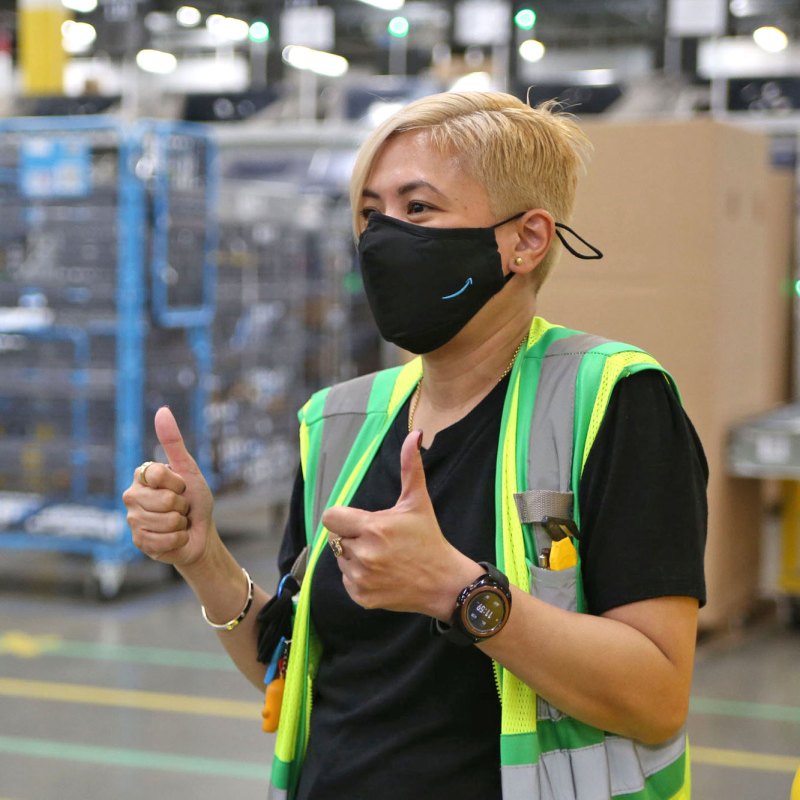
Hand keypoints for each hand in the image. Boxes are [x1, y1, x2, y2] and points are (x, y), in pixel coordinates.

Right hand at [122, 407, 214, 566]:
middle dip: (182, 506)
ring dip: (180, 524)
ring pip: (166, 521)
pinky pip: (164, 540)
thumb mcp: (189, 469)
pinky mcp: (138, 542)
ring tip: (178, 522)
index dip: (178, 483)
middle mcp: (132, 496)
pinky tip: (174, 537)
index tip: (182, 487)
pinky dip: (177, 540)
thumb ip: (173, 442)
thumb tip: (162, 410)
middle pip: (165, 500)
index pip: (158, 475)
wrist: (200, 533)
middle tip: (181, 507)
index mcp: (142, 476)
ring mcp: (133, 520)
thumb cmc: (195, 499)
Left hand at [322, 430, 481, 618]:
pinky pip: (346, 582)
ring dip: (354, 557)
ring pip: (340, 560)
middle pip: (336, 539)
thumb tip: (415, 435)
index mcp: (372, 528)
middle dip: (352, 536)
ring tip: (383, 557)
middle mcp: (363, 554)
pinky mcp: (362, 597)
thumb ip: (410, 468)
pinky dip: (359, 578)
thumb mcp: (418, 502)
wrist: (444, 583)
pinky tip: (382, 574)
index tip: (360, 520)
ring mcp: (361, 578)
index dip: (343, 517)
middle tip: (379, 540)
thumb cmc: (429, 539)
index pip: (330, 518)